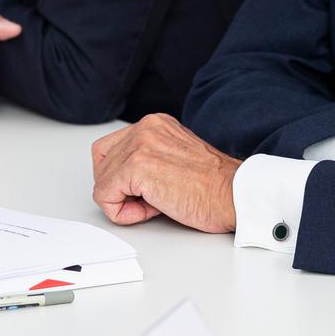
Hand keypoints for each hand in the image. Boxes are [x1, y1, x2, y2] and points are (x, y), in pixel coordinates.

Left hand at [90, 114, 240, 233]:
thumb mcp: (175, 157)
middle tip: (147, 200)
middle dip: (118, 188)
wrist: (233, 195)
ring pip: (102, 180)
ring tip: (153, 205)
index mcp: (155, 124)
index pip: (111, 148)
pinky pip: (104, 196)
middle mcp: (145, 128)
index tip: (145, 189)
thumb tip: (123, 180)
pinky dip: (121, 212)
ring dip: (122, 201)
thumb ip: (149, 158)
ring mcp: (139, 145)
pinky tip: (149, 211)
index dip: (121, 176)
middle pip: (101, 163)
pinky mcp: (136, 168)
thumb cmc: (213, 186)